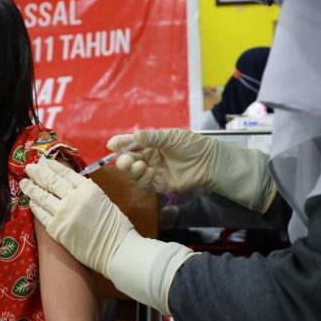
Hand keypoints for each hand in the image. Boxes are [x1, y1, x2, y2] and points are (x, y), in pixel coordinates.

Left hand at [19, 159, 132, 276]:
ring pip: (43, 197)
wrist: (116, 250)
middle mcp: (74, 198)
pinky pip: (42, 215)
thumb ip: (86, 192)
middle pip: (51, 182)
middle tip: (29, 168)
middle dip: (38, 173)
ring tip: (24, 182)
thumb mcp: (103, 200)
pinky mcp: (57, 230)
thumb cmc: (116, 227)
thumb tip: (71, 185)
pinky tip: (30, 201)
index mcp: (88, 188)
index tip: (45, 161)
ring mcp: (64, 214)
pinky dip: (35, 206)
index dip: (53, 166)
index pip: (66, 173)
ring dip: (31, 189)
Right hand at [108, 128, 276, 212]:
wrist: (209, 162)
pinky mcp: (160, 185)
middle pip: (129, 160)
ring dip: (133, 170)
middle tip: (125, 161)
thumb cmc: (192, 145)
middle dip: (124, 161)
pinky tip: (150, 172)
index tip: (111, 145)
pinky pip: (145, 184)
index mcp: (151, 144)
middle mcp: (150, 157)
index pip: (131, 143)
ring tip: (141, 165)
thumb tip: (134, 135)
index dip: (121, 144)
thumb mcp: (171, 137)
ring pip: (134, 174)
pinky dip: (143, 179)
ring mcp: (154, 172)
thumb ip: (152, 138)